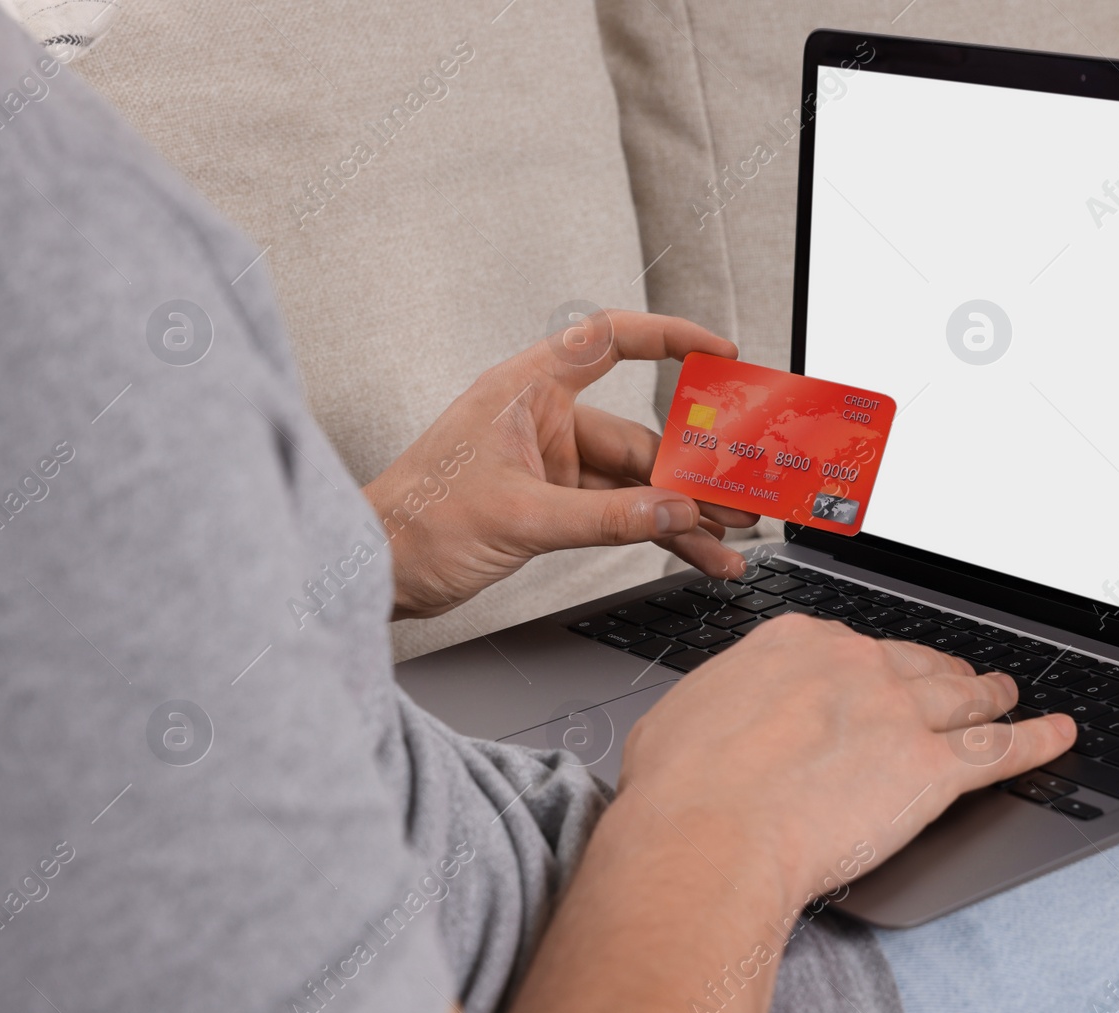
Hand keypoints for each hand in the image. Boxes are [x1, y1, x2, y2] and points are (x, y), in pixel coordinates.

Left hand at [363, 310, 758, 618]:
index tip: (721, 352)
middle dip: (694, 468)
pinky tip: (692, 552)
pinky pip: (620, 514)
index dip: (670, 337)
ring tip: (731, 536)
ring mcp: (552, 465)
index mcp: (528, 390)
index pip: (610, 340)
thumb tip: (677, 512)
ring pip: (637, 483)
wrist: (376, 569)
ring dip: (683, 511)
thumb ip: (607, 518)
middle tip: (741, 489)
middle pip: (640, 434)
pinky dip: (655, 533)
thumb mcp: (520, 517)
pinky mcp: (553, 504)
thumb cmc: (418, 522)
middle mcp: (545, 421)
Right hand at [617, 614, 1078, 906]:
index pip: (850, 646)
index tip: (872, 674)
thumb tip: (717, 721)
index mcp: (795, 643)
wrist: (708, 834)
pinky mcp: (931, 768)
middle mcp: (854, 664)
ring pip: (962, 698)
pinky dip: (1037, 740)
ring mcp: (899, 711)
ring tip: (1006, 696)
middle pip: (915, 664)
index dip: (869, 665)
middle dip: (939, 673)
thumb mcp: (683, 718)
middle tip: (957, 679)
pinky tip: (1058, 735)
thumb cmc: (682, 787)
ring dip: (990, 696)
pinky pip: (1001, 749)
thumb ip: (722, 706)